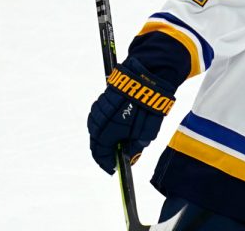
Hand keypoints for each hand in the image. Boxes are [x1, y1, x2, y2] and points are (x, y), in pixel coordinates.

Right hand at [87, 58, 175, 173]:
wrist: (148, 76)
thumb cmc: (149, 105)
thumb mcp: (148, 131)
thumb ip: (137, 145)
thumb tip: (132, 156)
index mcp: (109, 132)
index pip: (101, 153)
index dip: (107, 162)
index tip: (113, 169)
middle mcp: (100, 121)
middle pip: (96, 141)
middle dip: (103, 151)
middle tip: (112, 158)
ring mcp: (100, 108)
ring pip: (95, 127)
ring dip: (101, 137)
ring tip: (113, 143)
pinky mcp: (103, 97)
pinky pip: (98, 115)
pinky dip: (103, 124)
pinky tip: (112, 126)